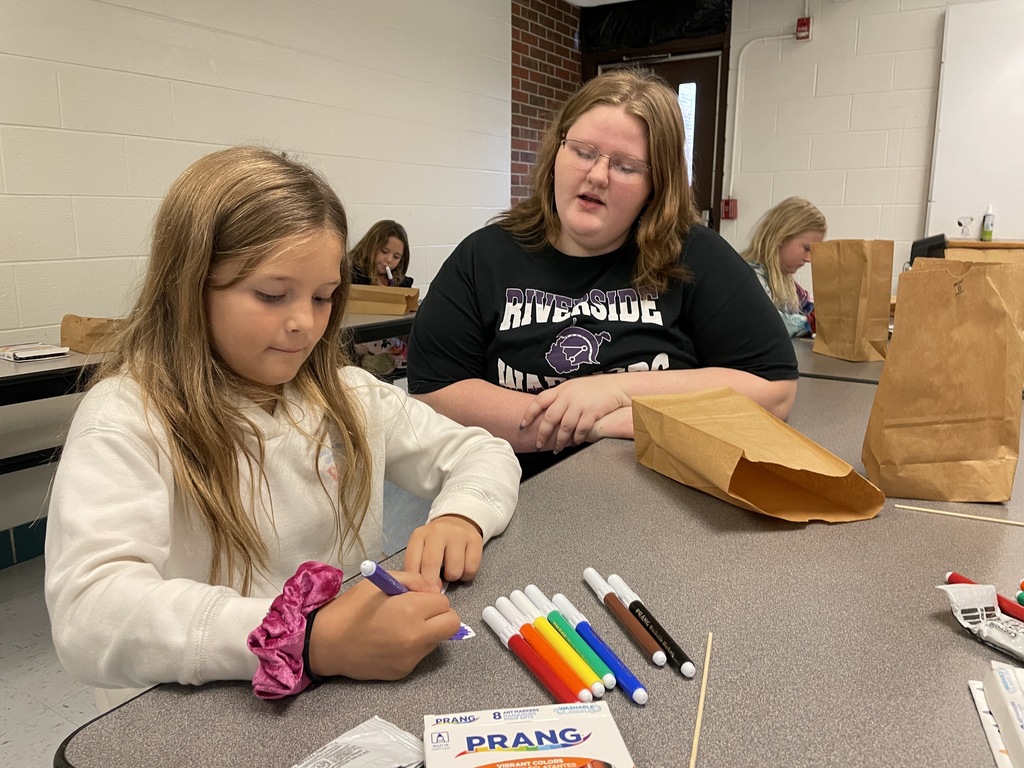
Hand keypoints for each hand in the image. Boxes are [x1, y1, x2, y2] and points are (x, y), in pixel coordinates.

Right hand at [307, 571, 459, 679]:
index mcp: (411, 611)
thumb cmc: (352, 608)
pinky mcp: (404, 671)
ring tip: (401, 626)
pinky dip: (413, 646)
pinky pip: (420, 654)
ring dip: (428, 631)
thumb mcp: (380, 582)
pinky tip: (391, 641)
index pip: (444, 603)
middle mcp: (416, 637)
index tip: (418, 598)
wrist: (327, 643)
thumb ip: (413, 581)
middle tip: (421, 612)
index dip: (432, 598)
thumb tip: (434, 590)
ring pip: (437, 640)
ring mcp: (411, 658)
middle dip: (441, 616)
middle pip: (452, 625)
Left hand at [404, 515, 483, 589]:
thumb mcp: (420, 550)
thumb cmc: (436, 543)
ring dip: (452, 577)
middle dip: (432, 583)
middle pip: (431, 563)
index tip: (421, 592)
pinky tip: (462, 567)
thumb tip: (423, 591)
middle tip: (435, 591)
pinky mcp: (475, 540)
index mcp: (420, 535)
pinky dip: (466, 575)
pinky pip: (471, 569)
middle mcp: (438, 531)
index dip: (417, 582)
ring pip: (454, 570)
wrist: (456, 523)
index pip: (412, 562)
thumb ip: (417, 568)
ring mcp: (458, 534)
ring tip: (450, 570)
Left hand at [519, 377, 630, 451]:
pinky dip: (576, 439)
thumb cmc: (594, 388)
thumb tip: (546, 411)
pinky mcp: (592, 412)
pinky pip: (580, 430)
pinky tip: (575, 443)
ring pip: (564, 427)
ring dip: (560, 441)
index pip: (539, 401)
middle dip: (542, 434)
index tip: (523, 425)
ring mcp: (580, 404)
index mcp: (561, 389)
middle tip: (538, 445)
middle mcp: (568, 396)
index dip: (529, 414)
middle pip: (550, 418)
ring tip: (557, 448)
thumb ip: (560, 397)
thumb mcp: (573, 387)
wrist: (616, 386)